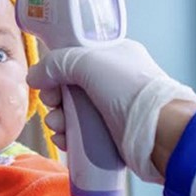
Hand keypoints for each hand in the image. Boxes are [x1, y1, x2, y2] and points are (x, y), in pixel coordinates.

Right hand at [27, 39, 195, 182]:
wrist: (162, 134)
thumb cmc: (131, 91)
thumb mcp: (90, 63)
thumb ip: (56, 63)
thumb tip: (33, 77)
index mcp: (114, 55)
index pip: (75, 57)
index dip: (57, 68)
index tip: (46, 81)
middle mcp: (113, 80)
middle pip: (69, 86)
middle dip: (54, 97)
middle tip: (52, 105)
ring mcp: (112, 108)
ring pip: (72, 111)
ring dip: (58, 118)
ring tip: (58, 126)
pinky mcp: (111, 134)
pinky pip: (80, 132)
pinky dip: (68, 136)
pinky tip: (64, 140)